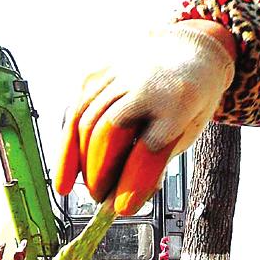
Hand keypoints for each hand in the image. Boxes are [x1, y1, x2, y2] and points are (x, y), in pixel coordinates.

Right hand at [54, 21, 234, 215]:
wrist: (188, 50)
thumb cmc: (190, 98)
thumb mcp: (189, 130)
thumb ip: (157, 160)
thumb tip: (123, 199)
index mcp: (179, 101)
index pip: (149, 148)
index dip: (132, 182)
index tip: (122, 209)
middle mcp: (146, 83)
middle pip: (109, 132)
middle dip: (99, 172)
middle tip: (99, 197)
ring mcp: (119, 74)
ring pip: (85, 119)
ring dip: (77, 160)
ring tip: (80, 187)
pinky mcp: (100, 72)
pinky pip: (76, 108)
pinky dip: (68, 140)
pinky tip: (69, 165)